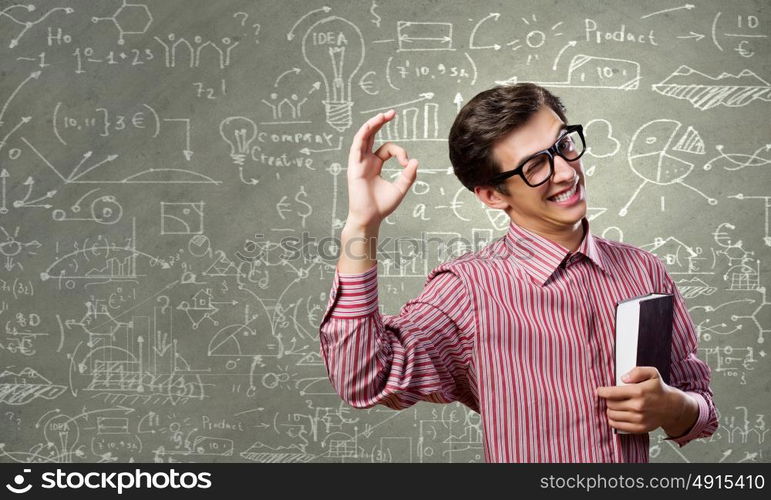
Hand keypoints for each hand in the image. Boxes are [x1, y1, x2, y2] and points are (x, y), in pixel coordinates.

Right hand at [345, 109, 419, 228]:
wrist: (370, 218)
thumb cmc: (382, 206)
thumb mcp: (400, 188)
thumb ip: (408, 176)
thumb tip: (415, 161)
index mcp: (375, 165)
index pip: (388, 149)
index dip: (400, 152)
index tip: (406, 163)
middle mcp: (366, 161)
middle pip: (371, 136)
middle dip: (380, 122)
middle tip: (392, 113)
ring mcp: (359, 163)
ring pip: (363, 137)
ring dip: (373, 124)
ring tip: (384, 115)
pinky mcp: (354, 166)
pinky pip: (357, 146)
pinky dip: (363, 134)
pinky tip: (371, 125)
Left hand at [595, 366, 681, 433]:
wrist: (672, 407)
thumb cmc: (659, 389)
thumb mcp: (652, 373)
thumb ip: (637, 371)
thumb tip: (623, 378)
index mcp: (639, 392)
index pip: (612, 393)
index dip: (602, 392)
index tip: (600, 391)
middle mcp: (638, 406)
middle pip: (610, 404)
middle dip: (607, 400)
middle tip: (611, 397)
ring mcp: (638, 419)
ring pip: (612, 415)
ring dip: (610, 409)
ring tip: (614, 405)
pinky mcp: (639, 428)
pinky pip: (617, 425)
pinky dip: (613, 420)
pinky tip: (617, 414)